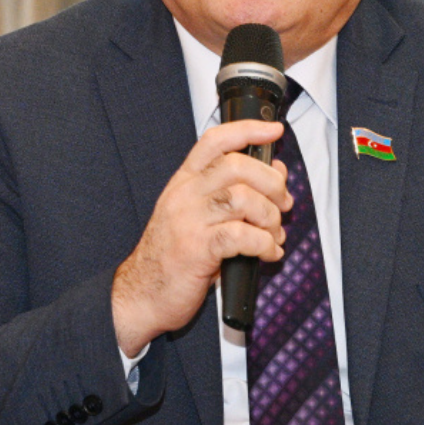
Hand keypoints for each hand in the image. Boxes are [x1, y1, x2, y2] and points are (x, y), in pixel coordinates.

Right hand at [112, 120, 292, 356]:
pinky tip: (268, 253)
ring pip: (242, 198)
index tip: (275, 130)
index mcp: (184, 182)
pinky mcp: (197, 249)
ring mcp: (188, 221)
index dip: (248, 130)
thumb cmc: (172, 256)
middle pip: (237, 166)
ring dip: (270, 217)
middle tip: (283, 204)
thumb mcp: (198, 215)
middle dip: (272, 183)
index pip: (215, 141)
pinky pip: (241, 236)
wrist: (140, 294)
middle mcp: (185, 195)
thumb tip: (274, 173)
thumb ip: (233, 191)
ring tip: (273, 234)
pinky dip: (264, 244)